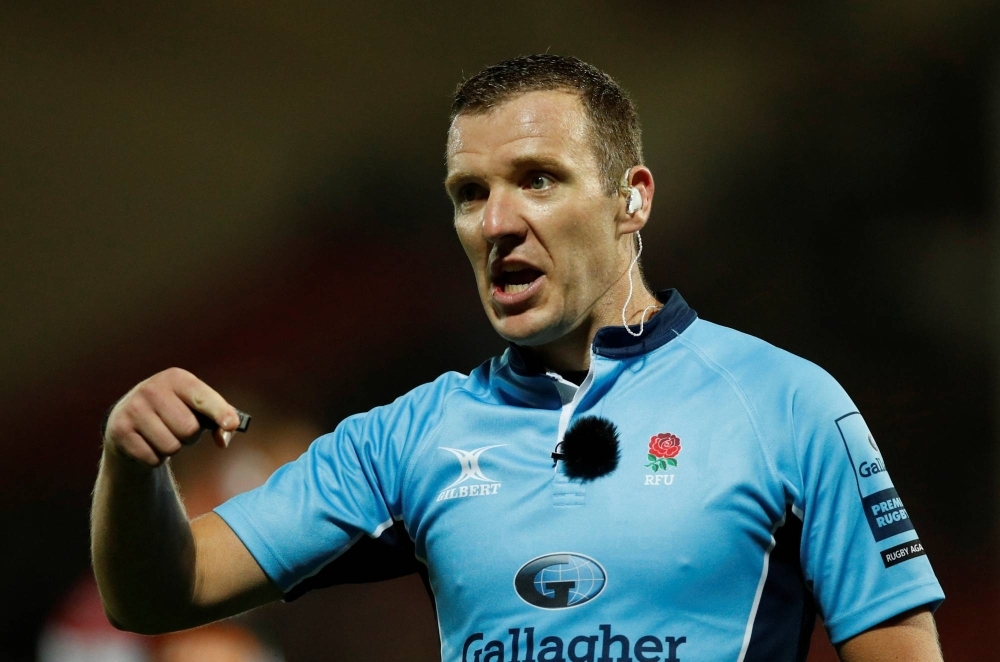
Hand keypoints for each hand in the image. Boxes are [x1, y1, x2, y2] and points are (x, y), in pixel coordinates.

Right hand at [103, 368, 239, 466]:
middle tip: (178, 428)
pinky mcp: (119, 431)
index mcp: (176, 378)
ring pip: (171, 446)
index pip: (202, 397)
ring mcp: (132, 408)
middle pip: (189, 429)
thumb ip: (219, 421)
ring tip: (163, 434)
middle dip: (190, 436)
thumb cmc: (175, 413)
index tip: (232, 424)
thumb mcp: (197, 409)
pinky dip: (156, 458)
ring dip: (173, 448)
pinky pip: (153, 459)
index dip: (220, 412)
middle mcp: (152, 388)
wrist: (129, 422)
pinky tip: (148, 443)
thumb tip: (223, 440)